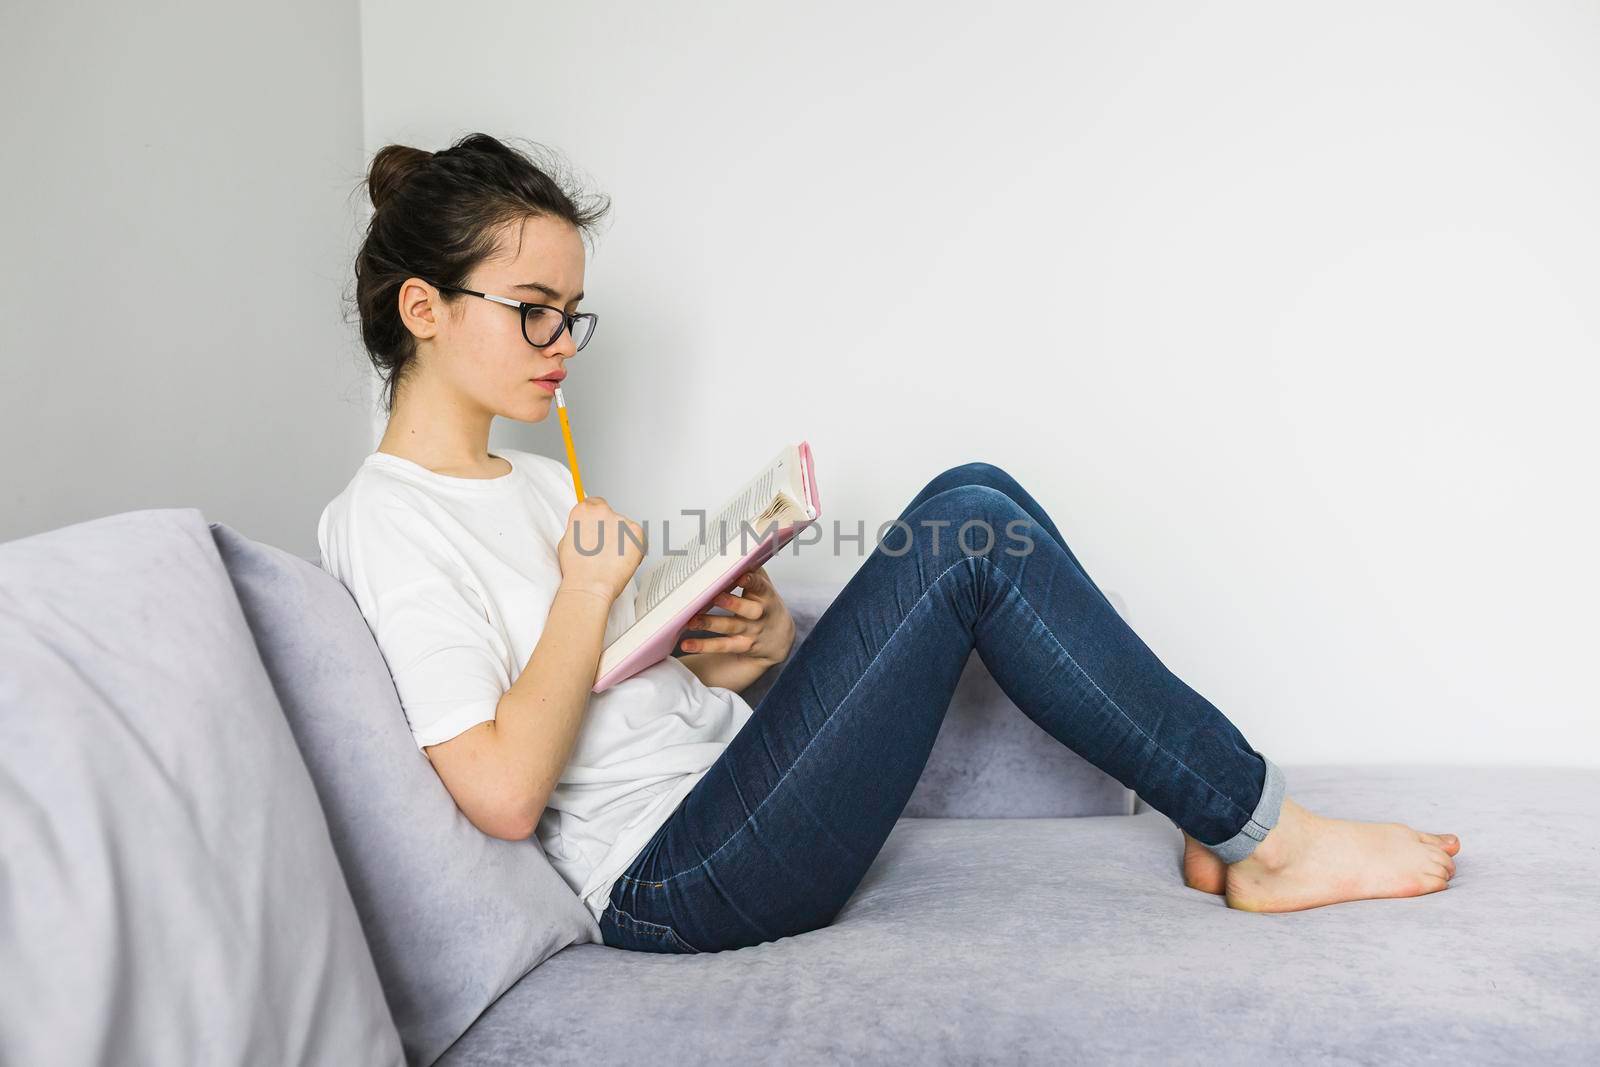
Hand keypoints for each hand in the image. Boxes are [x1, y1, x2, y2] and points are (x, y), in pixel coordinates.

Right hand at [556, 495, 643, 602]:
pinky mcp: (637, 533)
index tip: (598, 525)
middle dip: (609, 529)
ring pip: (624, 527)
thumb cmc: (577, 569)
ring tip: (612, 558)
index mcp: (584, 510)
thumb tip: (586, 528)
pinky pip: (637, 537)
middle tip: (604, 548)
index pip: (595, 503)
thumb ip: (579, 528)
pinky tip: (622, 559)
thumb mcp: (567, 541)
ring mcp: (622, 521)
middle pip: (611, 515)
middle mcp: (604, 511)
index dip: (597, 517)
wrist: (590, 585)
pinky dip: (634, 547)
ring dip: (621, 539)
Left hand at [678, 565, 793, 668]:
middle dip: (732, 603)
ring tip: (691, 621)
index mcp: (765, 595)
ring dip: (710, 623)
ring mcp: (750, 632)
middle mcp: (759, 614)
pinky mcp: (741, 646)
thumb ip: (752, 569)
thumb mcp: (764, 586)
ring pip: (730, 627)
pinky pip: (722, 646)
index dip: (752, 581)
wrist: (779, 639)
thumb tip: (735, 545)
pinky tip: (685, 644)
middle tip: (715, 597)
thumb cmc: (765, 604)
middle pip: (747, 609)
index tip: (742, 575)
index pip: (760, 586)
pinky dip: (703, 646)